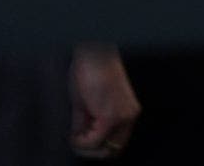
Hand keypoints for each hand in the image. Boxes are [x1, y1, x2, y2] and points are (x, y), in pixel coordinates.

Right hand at [69, 44, 138, 158]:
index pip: (117, 143)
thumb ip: (87, 123)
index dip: (97, 148)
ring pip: (104, 149)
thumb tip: (78, 140)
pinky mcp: (110, 116)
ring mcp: (121, 117)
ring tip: (74, 136)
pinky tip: (74, 133)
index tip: (81, 143)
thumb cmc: (88, 70)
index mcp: (127, 111)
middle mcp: (129, 115)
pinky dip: (80, 141)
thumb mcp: (87, 102)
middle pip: (113, 150)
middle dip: (91, 151)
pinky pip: (94, 142)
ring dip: (85, 147)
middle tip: (76, 143)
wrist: (91, 52)